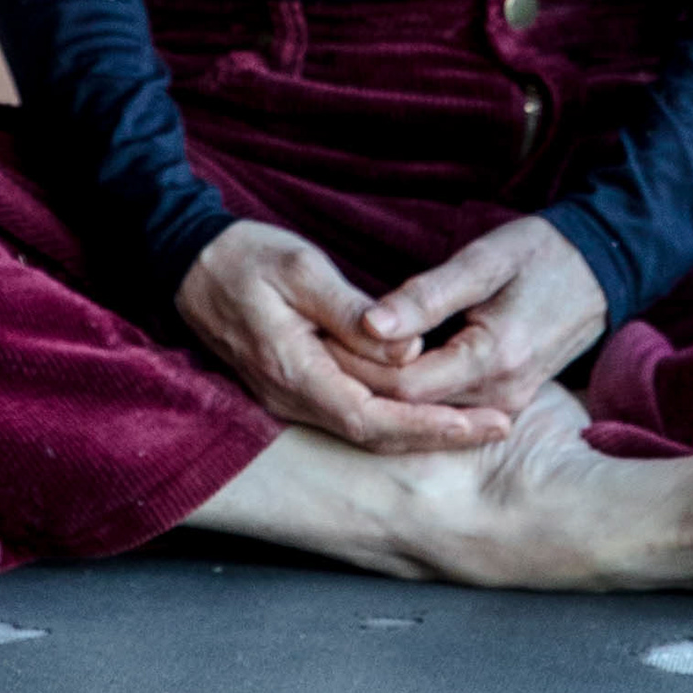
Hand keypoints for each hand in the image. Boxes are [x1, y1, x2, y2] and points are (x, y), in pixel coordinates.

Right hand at [175, 221, 513, 455]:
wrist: (188, 263)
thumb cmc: (244, 257)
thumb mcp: (300, 269)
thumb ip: (352, 313)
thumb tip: (408, 349)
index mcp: (293, 370)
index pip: (372, 418)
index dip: (429, 426)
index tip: (481, 424)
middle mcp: (291, 397)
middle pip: (377, 435)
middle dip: (441, 433)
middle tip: (503, 426)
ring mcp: (290, 397)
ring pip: (367, 428)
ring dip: (424, 429)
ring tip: (482, 422)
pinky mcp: (296, 386)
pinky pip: (353, 413)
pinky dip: (398, 416)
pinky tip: (435, 407)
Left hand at [344, 216, 611, 428]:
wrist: (601, 270)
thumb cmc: (541, 254)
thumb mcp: (484, 260)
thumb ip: (427, 295)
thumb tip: (370, 323)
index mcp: (495, 357)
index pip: (404, 385)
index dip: (356, 365)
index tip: (319, 337)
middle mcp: (502, 394)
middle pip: (409, 406)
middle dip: (360, 378)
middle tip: (316, 344)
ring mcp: (506, 405)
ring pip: (423, 411)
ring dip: (380, 386)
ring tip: (336, 350)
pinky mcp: (505, 404)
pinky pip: (444, 407)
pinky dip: (409, 389)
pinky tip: (378, 361)